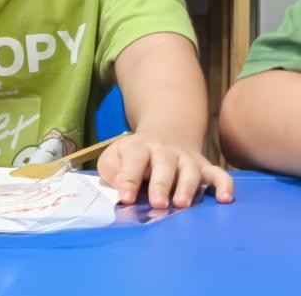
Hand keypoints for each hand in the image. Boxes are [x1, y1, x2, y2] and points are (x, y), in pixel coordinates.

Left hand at [97, 132, 233, 208]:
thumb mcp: (115, 155)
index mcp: (140, 148)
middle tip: (158, 203)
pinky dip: (224, 184)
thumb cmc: (136, 154)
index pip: (134, 160)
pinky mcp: (204, 167)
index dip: (129, 179)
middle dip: (161, 184)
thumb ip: (112, 168)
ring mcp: (186, 159)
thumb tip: (120, 184)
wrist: (165, 133)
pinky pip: (218, 173)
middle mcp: (164, 152)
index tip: (126, 198)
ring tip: (182, 203)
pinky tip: (225, 198)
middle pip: (164, 165)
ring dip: (188, 187)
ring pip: (191, 170)